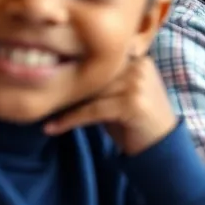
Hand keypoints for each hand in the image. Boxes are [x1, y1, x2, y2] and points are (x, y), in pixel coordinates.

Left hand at [44, 56, 176, 155]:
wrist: (161, 145)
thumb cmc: (135, 120)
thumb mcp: (121, 94)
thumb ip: (102, 82)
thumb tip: (63, 73)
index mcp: (139, 59)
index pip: (101, 61)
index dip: (77, 69)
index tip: (52, 80)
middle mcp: (140, 67)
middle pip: (95, 74)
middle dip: (70, 87)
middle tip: (43, 97)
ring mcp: (138, 84)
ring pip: (91, 91)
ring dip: (66, 104)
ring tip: (46, 111)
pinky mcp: (132, 104)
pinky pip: (92, 110)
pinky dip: (70, 120)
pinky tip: (53, 128)